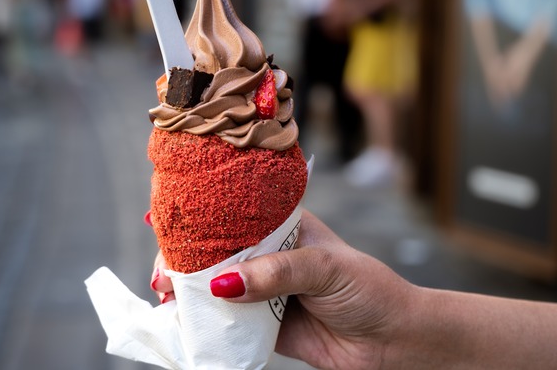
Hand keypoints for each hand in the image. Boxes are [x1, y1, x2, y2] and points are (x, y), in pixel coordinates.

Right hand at [150, 211, 417, 369]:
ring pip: (216, 287)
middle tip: (165, 275)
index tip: (170, 229)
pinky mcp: (262, 325)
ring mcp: (263, 291)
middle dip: (186, 260)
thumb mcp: (325, 268)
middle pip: (216, 253)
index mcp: (282, 226)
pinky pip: (227, 322)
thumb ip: (277, 272)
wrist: (392, 341)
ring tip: (167, 296)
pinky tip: (184, 320)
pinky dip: (204, 322)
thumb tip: (225, 284)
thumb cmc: (367, 289)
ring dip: (189, 291)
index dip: (200, 221)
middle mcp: (268, 256)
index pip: (233, 216)